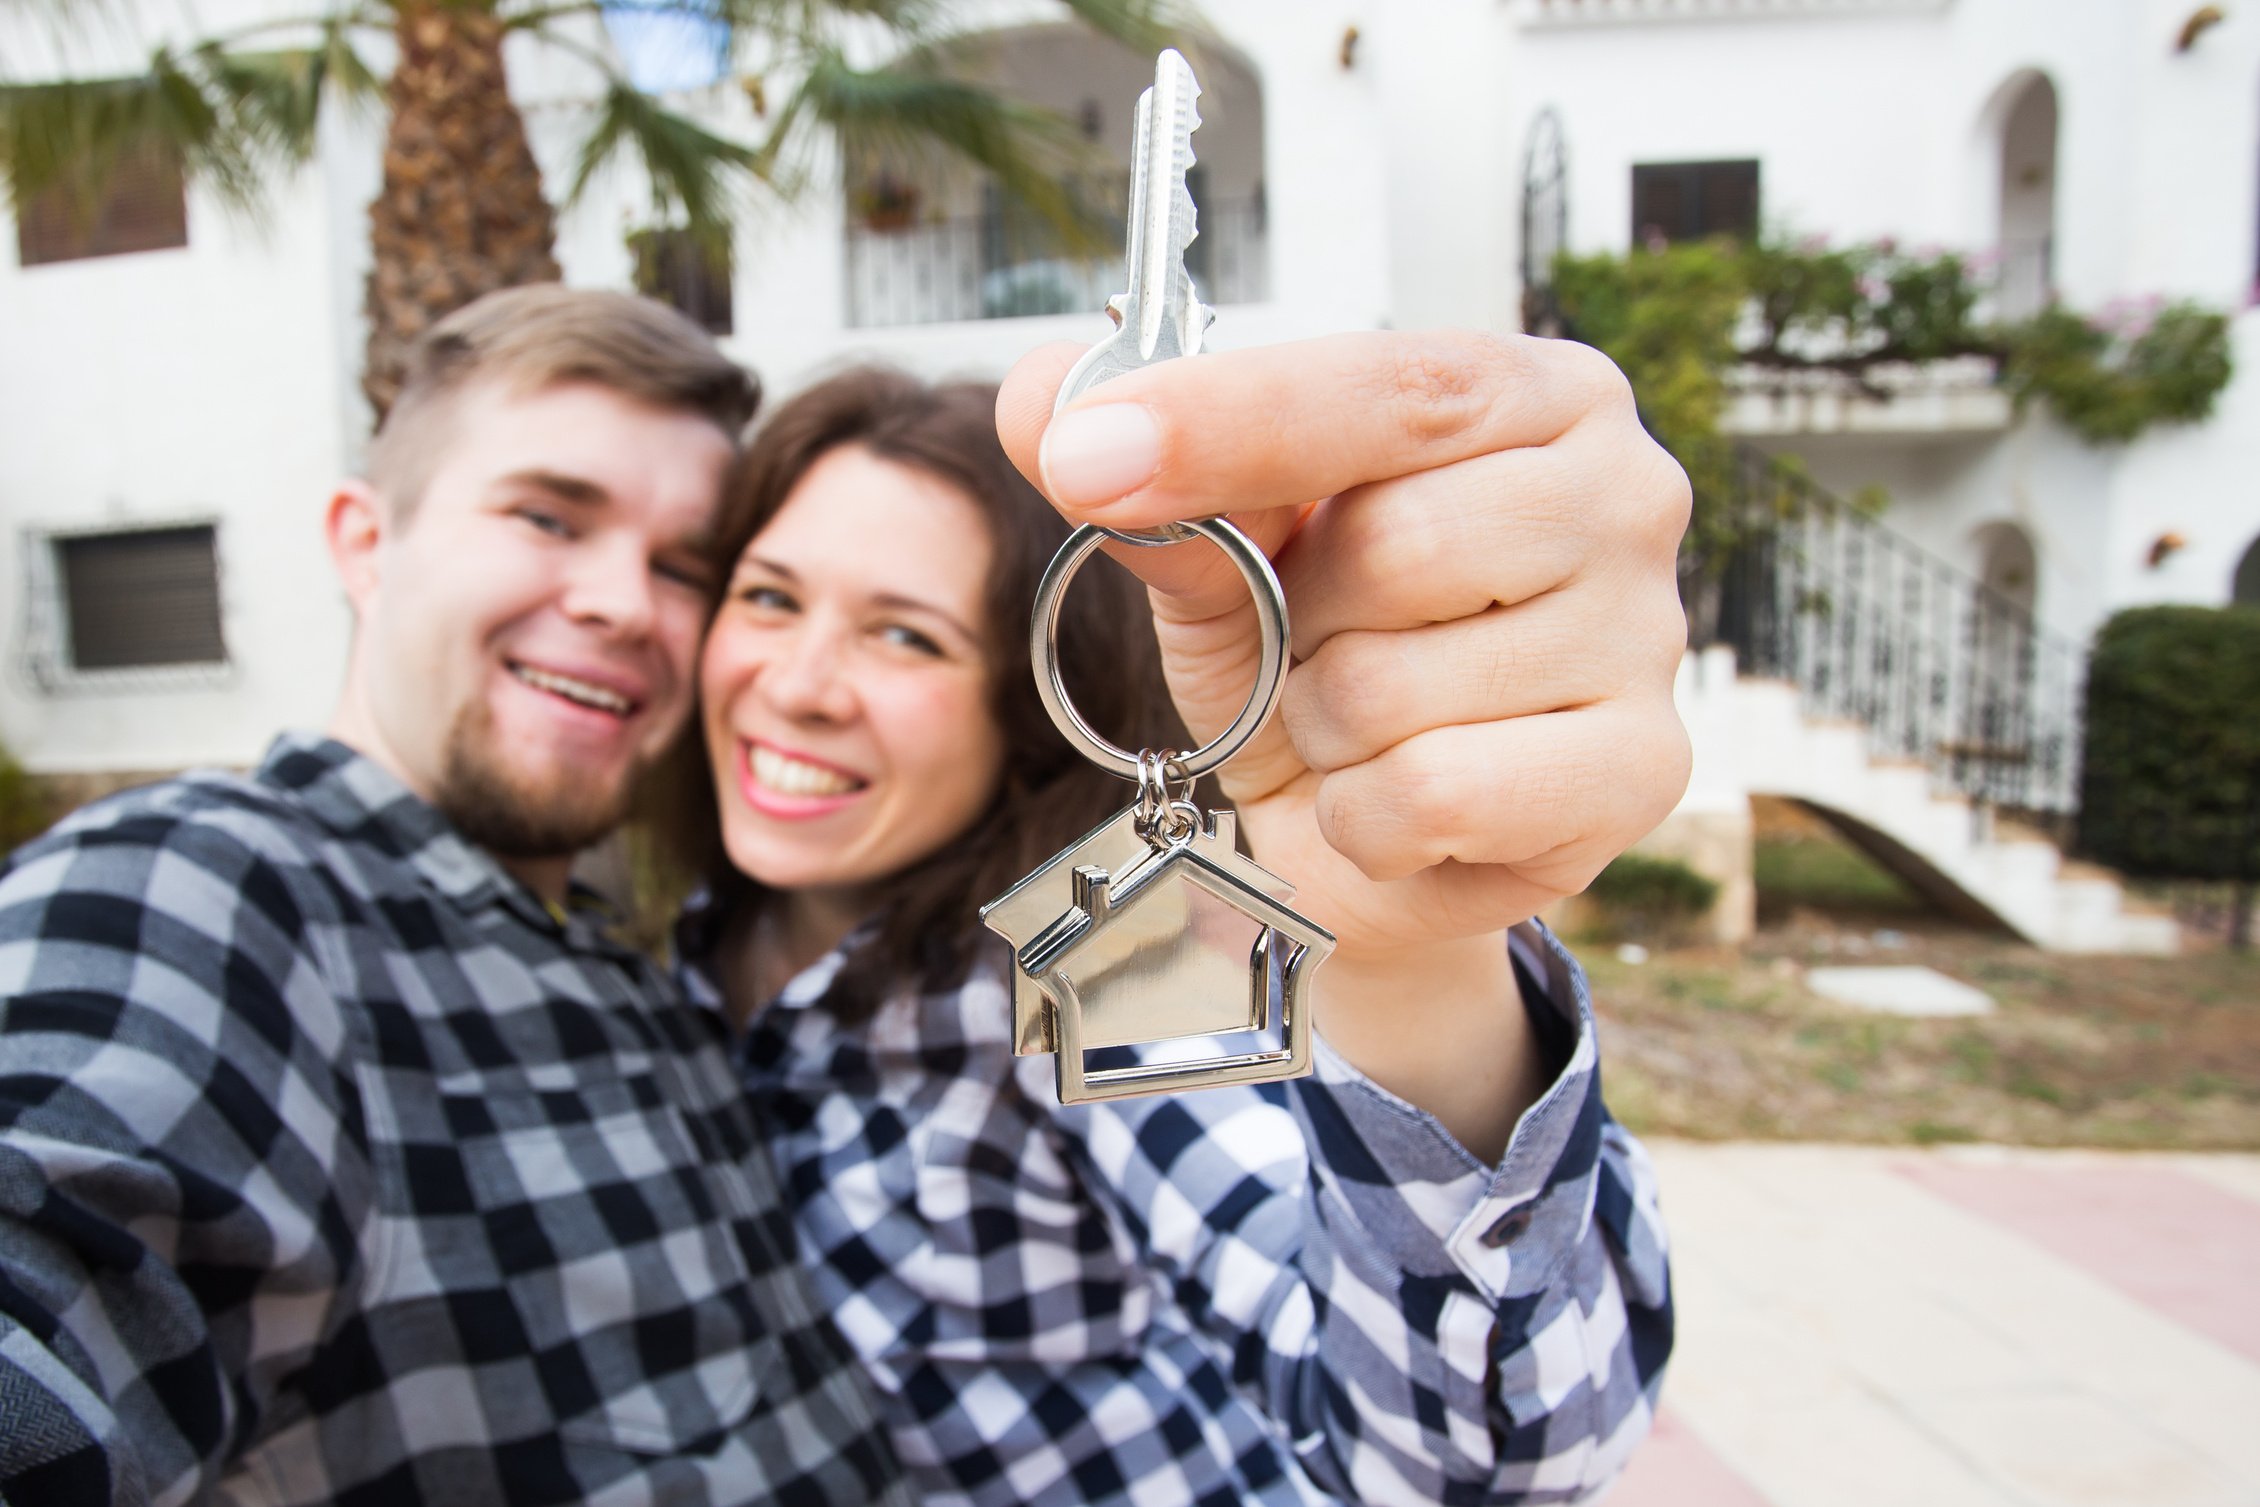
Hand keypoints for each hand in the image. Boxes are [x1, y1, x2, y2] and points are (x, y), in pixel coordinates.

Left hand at [997, 331, 1690, 1148]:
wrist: (1366, 834)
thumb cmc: (1309, 656)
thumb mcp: (1215, 554)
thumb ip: (1144, 475)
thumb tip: (1046, 404)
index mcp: (1530, 393)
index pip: (1386, 385)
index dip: (1225, 421)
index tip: (1084, 457)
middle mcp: (1622, 493)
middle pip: (1393, 544)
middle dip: (1295, 622)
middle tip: (1307, 647)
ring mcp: (1648, 636)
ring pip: (1394, 686)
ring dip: (1321, 730)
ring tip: (1353, 726)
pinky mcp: (1642, 771)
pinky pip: (1432, 793)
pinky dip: (1366, 818)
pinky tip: (1390, 807)